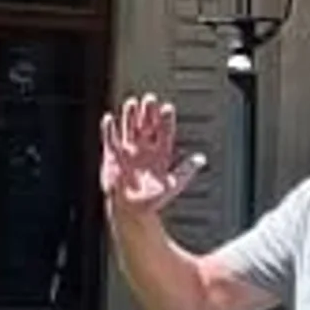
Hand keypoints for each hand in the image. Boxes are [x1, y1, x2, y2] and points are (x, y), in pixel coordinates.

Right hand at [100, 95, 204, 215]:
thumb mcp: (173, 184)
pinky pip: (110, 140)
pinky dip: (109, 130)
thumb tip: (200, 159)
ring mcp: (129, 151)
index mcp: (160, 154)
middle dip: (148, 113)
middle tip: (149, 100)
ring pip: (130, 129)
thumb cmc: (151, 200)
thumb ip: (185, 170)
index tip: (167, 108)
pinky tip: (110, 119)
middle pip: (147, 125)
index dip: (165, 120)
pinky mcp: (113, 157)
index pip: (164, 132)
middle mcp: (145, 149)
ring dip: (130, 116)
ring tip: (132, 103)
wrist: (131, 210)